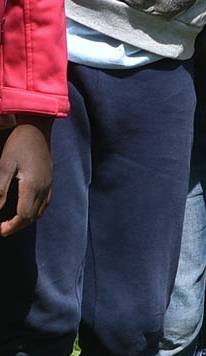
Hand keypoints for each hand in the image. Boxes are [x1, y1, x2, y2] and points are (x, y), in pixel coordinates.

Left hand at [0, 117, 51, 234]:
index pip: (23, 215)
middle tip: (1, 230)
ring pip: (40, 212)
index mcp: (33, 185)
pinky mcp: (50, 178)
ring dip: (25, 221)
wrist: (38, 125)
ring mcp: (49, 183)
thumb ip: (0, 190)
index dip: (10, 226)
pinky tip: (25, 210)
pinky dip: (34, 212)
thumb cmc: (19, 142)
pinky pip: (45, 203)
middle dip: (16, 227)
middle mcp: (44, 187)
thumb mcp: (4, 165)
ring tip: (10, 224)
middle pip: (32, 217)